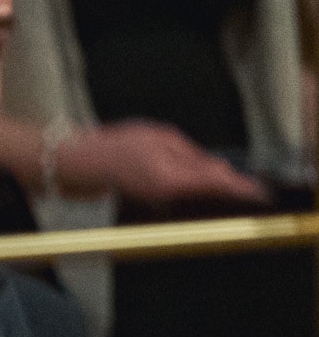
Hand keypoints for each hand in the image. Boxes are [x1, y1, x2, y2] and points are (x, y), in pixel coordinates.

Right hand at [52, 122, 268, 208]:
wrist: (79, 163)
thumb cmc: (115, 145)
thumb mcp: (159, 137)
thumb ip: (191, 154)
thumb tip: (217, 168)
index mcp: (170, 178)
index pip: (214, 183)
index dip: (239, 187)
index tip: (258, 191)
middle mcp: (166, 195)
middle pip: (206, 193)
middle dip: (227, 189)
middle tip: (249, 188)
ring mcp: (156, 199)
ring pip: (194, 196)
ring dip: (209, 190)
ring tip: (227, 186)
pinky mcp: (149, 199)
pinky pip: (179, 196)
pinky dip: (192, 191)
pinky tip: (198, 185)